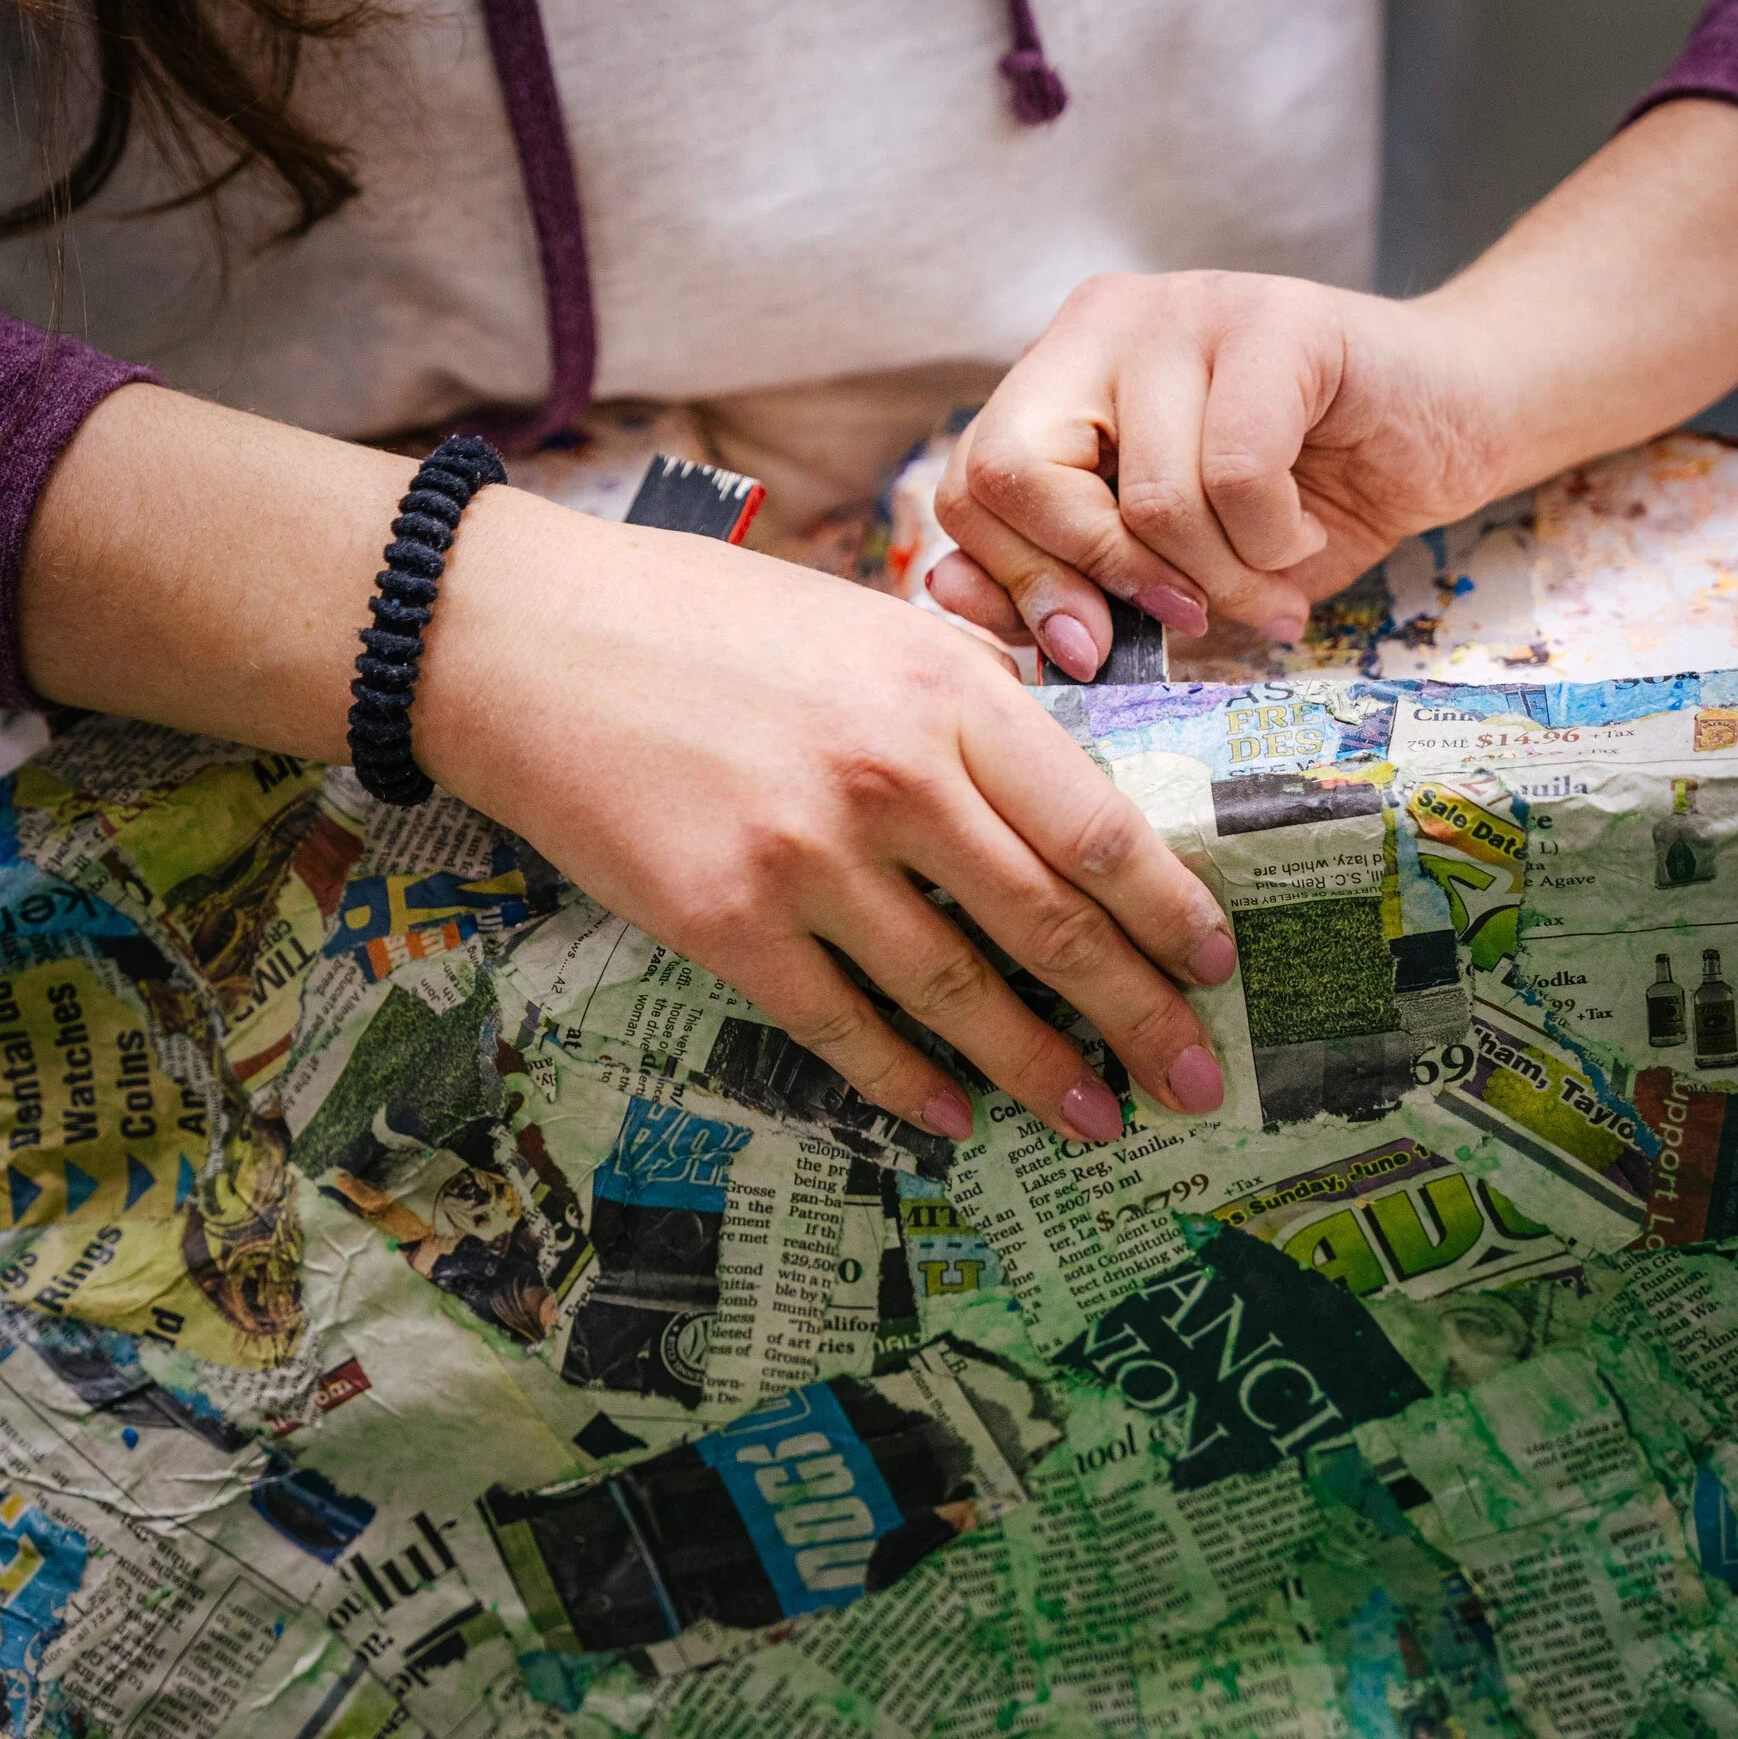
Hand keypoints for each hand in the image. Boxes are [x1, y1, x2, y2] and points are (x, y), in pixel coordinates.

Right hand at [421, 500, 1237, 1145]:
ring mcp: (808, 857)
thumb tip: (1056, 779)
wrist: (520, 640)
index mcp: (946, 690)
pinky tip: (954, 1117)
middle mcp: (894, 777)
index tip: (1217, 965)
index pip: (1097, 825)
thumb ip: (967, 698)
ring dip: (1041, 1067)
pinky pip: (844, 1025)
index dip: (1169, 911)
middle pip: (1052, 922)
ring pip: (959, 990)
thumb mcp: (865, 619)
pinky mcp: (725, 923)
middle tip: (1196, 1080)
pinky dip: (908, 1082)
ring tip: (1098, 1118)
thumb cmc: (696, 619)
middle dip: (1139, 1014)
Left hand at [928, 270, 1504, 675]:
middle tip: (1189, 619)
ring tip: (1271, 583)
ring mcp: (1188, 306)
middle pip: (1018, 476)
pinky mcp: (1278, 316)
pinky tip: (1302, 535)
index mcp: (1056, 376)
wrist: (1451, 426)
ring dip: (1220, 579)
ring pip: (1147, 498)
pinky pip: (1235, 475)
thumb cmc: (1300, 505)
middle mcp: (1104, 323)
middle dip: (1106, 581)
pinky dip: (1273, 542)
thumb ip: (1055, 584)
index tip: (1091, 646)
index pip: (969, 485)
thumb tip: (946, 596)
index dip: (1018, 583)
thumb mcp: (1162, 571)